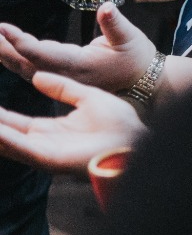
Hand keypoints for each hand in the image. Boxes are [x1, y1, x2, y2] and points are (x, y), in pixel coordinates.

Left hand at [0, 3, 156, 93]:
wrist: (143, 83)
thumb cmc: (137, 58)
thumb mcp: (130, 37)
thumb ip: (114, 23)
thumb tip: (106, 7)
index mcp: (79, 65)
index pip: (42, 54)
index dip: (20, 42)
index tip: (3, 28)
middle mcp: (65, 75)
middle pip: (26, 63)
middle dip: (4, 48)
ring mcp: (62, 79)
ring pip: (26, 68)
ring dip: (6, 54)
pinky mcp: (62, 78)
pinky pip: (32, 70)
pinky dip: (16, 59)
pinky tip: (7, 50)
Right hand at [0, 73, 142, 174]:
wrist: (137, 139)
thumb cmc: (119, 123)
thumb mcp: (87, 97)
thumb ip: (62, 88)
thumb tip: (38, 75)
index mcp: (51, 130)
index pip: (14, 122)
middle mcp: (43, 143)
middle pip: (4, 133)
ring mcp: (45, 153)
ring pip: (7, 142)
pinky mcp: (51, 159)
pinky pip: (23, 148)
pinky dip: (5, 140)